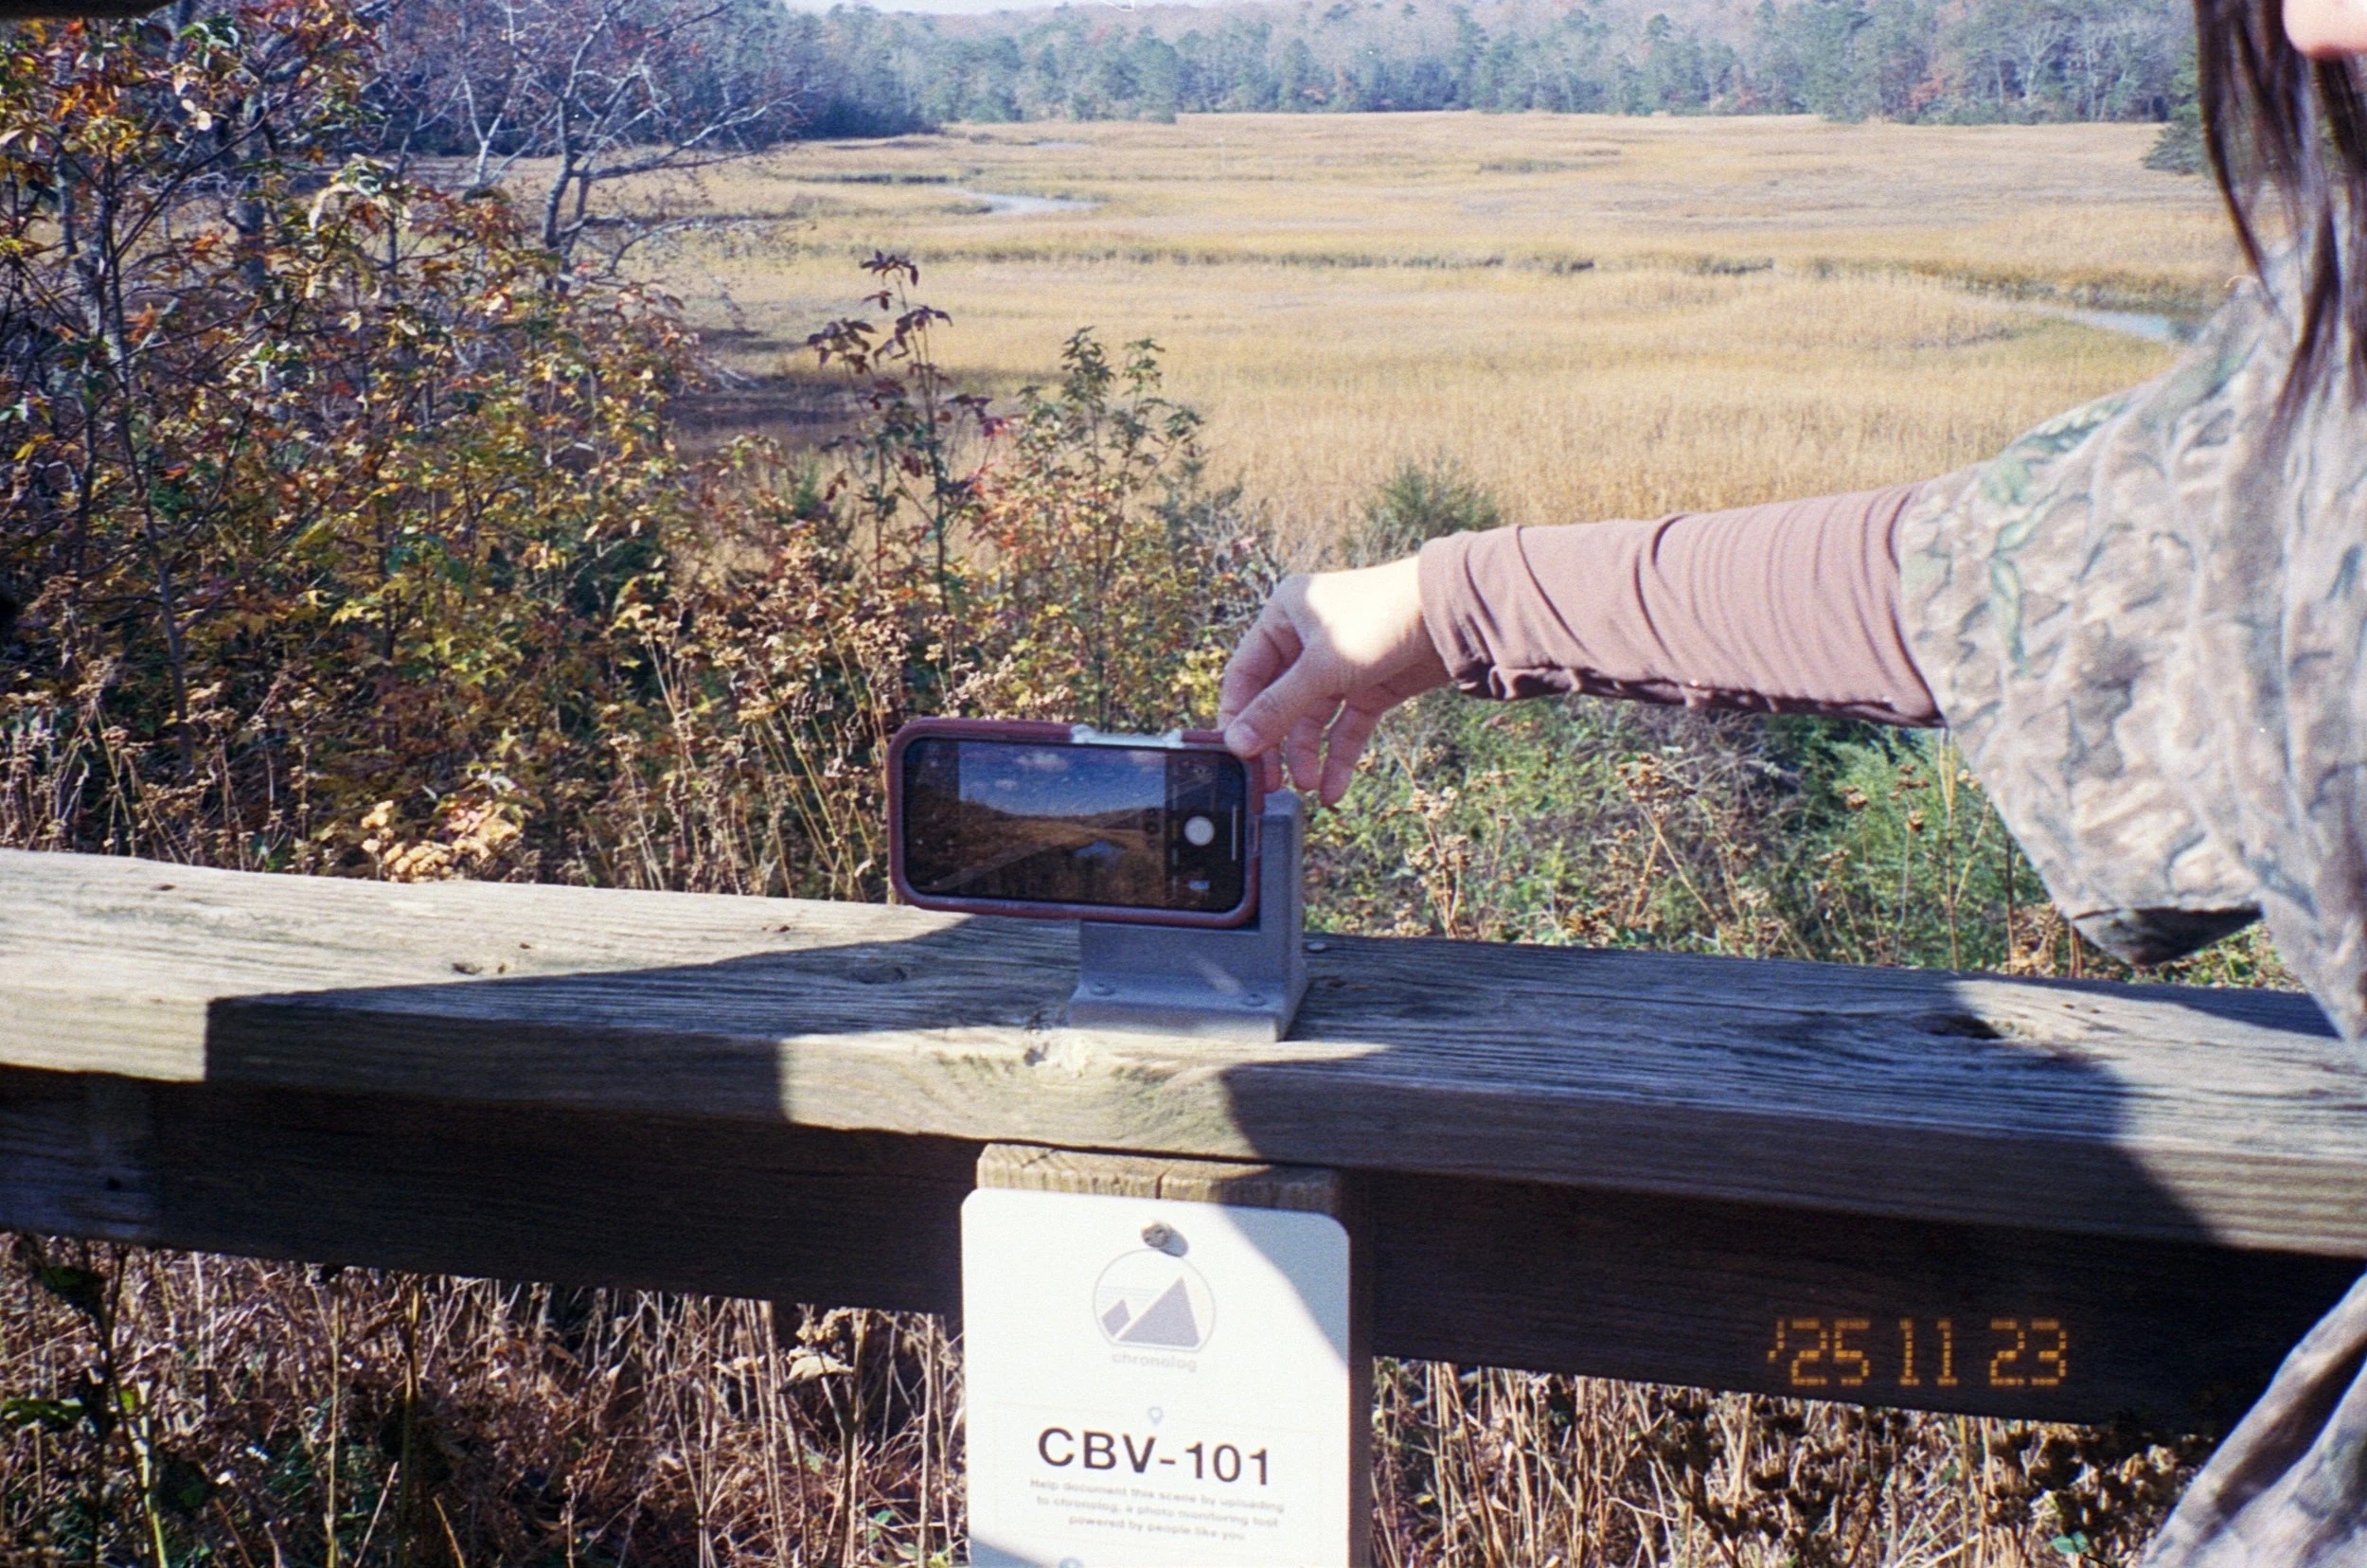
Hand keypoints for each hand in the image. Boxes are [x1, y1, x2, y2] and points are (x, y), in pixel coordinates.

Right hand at [1217, 555, 1449, 804]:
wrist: (1451, 613)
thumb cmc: (1380, 619)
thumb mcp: (1320, 668)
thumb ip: (1277, 709)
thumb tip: (1236, 745)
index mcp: (1283, 617)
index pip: (1245, 673)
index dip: (1237, 715)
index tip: (1233, 755)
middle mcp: (1307, 639)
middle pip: (1277, 701)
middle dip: (1274, 742)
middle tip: (1268, 781)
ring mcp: (1339, 666)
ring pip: (1311, 718)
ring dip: (1306, 753)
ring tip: (1307, 786)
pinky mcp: (1370, 687)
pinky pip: (1345, 726)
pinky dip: (1338, 756)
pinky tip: (1332, 789)